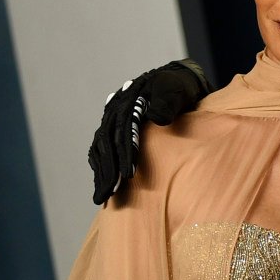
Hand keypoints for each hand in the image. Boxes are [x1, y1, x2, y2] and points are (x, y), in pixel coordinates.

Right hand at [89, 58, 211, 203]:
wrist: (175, 83)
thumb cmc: (179, 88)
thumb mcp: (178, 89)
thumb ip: (169, 101)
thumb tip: (157, 118)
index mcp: (129, 101)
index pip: (124, 129)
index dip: (126, 152)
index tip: (129, 174)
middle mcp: (115, 111)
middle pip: (107, 143)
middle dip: (108, 170)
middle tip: (110, 194)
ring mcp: (112, 121)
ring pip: (101, 149)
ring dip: (101, 174)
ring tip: (102, 197)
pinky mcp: (114, 130)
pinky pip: (101, 151)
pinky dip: (100, 169)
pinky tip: (102, 186)